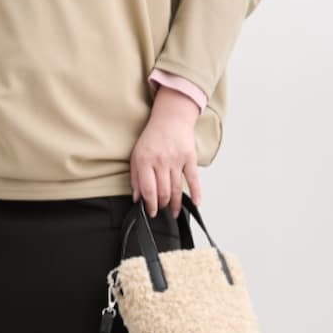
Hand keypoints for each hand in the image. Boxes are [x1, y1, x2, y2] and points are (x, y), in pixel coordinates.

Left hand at [130, 88, 202, 217]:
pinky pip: (193, 179)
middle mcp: (161, 161)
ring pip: (177, 188)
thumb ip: (135, 177)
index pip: (148, 190)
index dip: (150, 205)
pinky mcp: (190, 158)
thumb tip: (137, 198)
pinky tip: (196, 203)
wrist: (171, 119)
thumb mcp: (136, 155)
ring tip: (174, 212)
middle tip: (161, 211)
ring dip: (176, 204)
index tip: (150, 213)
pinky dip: (196, 192)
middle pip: (163, 192)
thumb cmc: (152, 138)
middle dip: (162, 206)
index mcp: (145, 161)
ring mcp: (177, 160)